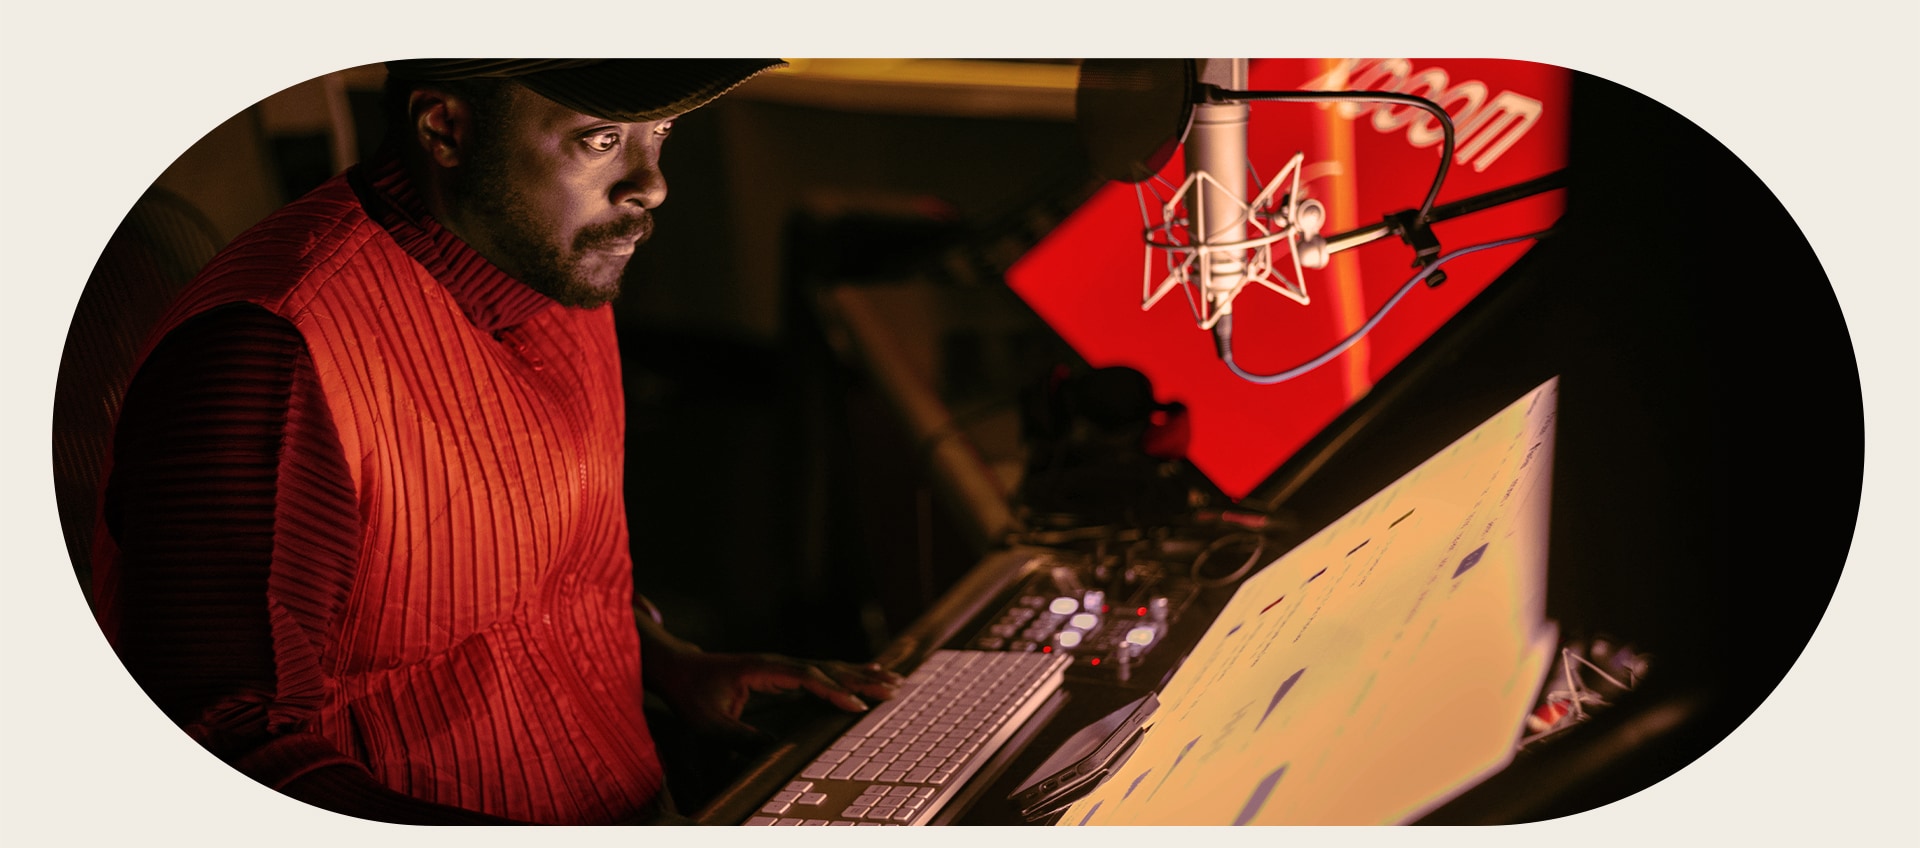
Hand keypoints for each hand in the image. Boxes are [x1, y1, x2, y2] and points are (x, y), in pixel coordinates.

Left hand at [647, 650, 903, 739]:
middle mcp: (777, 663)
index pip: (805, 677)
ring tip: (893, 679)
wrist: (679, 669)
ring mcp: (782, 665)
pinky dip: (847, 675)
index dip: (832, 690)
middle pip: (827, 668)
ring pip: (829, 668)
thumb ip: (739, 736)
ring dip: (861, 674)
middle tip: (894, 687)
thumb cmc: (691, 694)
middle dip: (862, 678)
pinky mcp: (782, 672)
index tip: (857, 705)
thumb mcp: (709, 723)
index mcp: (761, 669)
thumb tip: (773, 751)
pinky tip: (866, 675)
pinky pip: (821, 672)